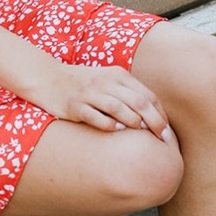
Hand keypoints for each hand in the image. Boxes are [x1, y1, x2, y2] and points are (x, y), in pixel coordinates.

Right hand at [34, 63, 171, 141]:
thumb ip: (128, 94)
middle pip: (138, 102)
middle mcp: (105, 82)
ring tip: (142, 134)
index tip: (167, 132)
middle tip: (163, 140)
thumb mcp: (108, 81)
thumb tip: (152, 118)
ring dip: (134, 123)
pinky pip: (96, 117)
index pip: (147, 95)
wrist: (48, 79)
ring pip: (119, 108)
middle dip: (155, 122)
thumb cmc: (83, 84)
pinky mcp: (75, 106)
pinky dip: (110, 125)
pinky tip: (117, 131)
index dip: (161, 114)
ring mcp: (89, 93)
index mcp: (117, 75)